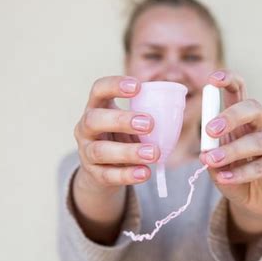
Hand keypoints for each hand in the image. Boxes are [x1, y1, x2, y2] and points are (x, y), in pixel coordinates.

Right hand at [74, 76, 160, 194]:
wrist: (103, 171)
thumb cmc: (122, 139)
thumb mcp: (130, 124)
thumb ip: (145, 116)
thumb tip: (175, 110)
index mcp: (97, 108)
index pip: (98, 89)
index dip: (114, 85)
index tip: (138, 86)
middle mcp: (85, 128)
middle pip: (94, 120)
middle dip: (122, 120)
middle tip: (149, 124)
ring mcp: (86, 152)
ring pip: (101, 150)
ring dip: (129, 152)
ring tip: (154, 153)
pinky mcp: (93, 174)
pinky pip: (108, 175)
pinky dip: (128, 175)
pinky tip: (145, 173)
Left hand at [200, 70, 261, 239]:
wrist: (253, 201)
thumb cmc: (233, 173)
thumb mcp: (216, 163)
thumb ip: (211, 153)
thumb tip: (206, 150)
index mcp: (241, 119)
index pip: (239, 90)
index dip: (229, 80)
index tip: (212, 79)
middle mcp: (260, 126)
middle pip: (254, 108)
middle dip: (232, 115)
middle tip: (210, 130)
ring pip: (258, 140)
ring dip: (232, 150)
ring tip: (211, 161)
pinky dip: (241, 173)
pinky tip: (224, 178)